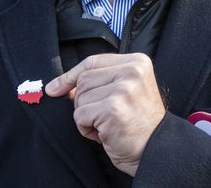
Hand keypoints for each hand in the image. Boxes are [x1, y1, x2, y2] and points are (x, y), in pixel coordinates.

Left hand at [46, 53, 164, 175]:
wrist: (155, 148)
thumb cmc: (138, 122)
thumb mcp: (126, 90)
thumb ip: (100, 81)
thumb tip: (57, 86)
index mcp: (137, 62)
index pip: (93, 61)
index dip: (71, 75)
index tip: (55, 87)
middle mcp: (132, 71)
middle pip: (84, 80)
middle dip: (84, 101)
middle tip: (103, 115)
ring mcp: (123, 89)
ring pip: (80, 98)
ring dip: (86, 116)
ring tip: (107, 124)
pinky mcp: (112, 108)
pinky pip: (80, 115)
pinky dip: (86, 128)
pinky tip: (104, 132)